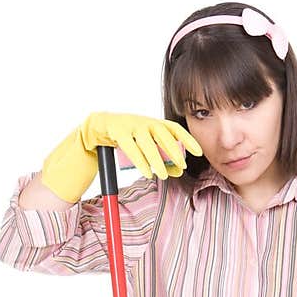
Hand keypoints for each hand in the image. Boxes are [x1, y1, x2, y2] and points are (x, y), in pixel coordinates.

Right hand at [41, 111, 202, 203]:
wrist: (98, 128)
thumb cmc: (126, 139)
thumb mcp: (146, 149)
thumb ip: (162, 159)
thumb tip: (179, 171)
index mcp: (154, 123)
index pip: (174, 129)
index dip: (187, 139)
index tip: (199, 151)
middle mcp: (144, 121)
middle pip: (163, 134)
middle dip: (174, 150)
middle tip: (182, 165)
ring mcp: (130, 124)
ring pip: (146, 142)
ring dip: (156, 160)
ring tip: (162, 174)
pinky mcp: (116, 130)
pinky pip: (130, 147)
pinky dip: (140, 161)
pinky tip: (147, 172)